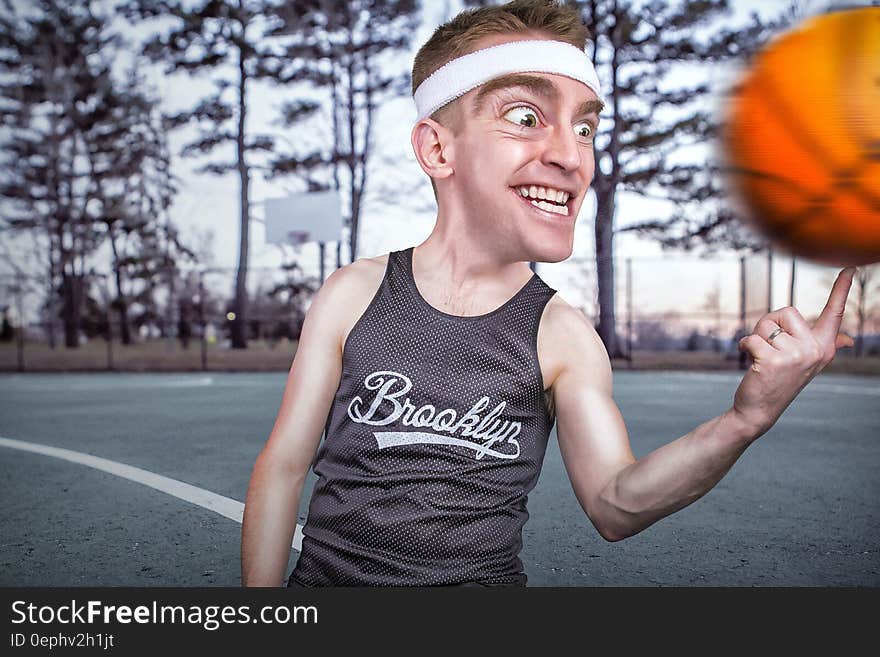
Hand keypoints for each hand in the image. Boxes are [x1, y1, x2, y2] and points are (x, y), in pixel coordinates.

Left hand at [731, 267, 856, 438]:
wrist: (759, 410)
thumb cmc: (778, 380)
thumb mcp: (805, 360)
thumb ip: (822, 343)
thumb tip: (847, 339)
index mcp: (825, 347)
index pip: (834, 313)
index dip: (841, 289)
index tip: (850, 268)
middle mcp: (816, 350)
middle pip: (787, 311)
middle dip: (769, 325)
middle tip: (770, 349)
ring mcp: (797, 355)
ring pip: (766, 324)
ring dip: (756, 337)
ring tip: (762, 359)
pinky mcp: (775, 360)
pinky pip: (751, 338)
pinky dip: (744, 347)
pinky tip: (752, 364)